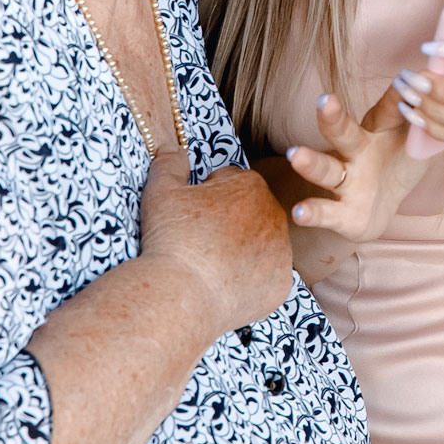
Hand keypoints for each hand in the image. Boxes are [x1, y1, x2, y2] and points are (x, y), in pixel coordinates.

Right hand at [139, 162, 293, 330]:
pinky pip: (265, 277)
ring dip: (241, 250)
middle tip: (201, 241)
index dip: (207, 197)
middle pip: (248, 212)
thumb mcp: (161, 191)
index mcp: (250, 185)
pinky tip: (225, 285)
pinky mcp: (281, 283)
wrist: (184, 295)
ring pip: (260, 244)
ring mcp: (282, 251)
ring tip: (211, 264)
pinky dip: (248, 281)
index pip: (230, 183)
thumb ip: (170, 163)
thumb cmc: (172, 240)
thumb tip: (174, 148)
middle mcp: (275, 214)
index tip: (193, 215)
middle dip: (229, 222)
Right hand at [282, 89, 422, 241]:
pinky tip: (299, 212)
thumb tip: (442, 84)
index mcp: (381, 131)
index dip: (397, 98)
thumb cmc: (398, 161)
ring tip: (296, 155)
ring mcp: (348, 182)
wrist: (381, 206)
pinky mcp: (342, 214)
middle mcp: (358, 153)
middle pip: (344, 134)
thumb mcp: (415, 138)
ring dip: (312, 163)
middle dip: (334, 118)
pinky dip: (312, 212)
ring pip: (327, 170)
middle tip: (325, 101)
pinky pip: (326, 213)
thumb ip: (423, 116)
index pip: (389, 112)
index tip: (405, 80)